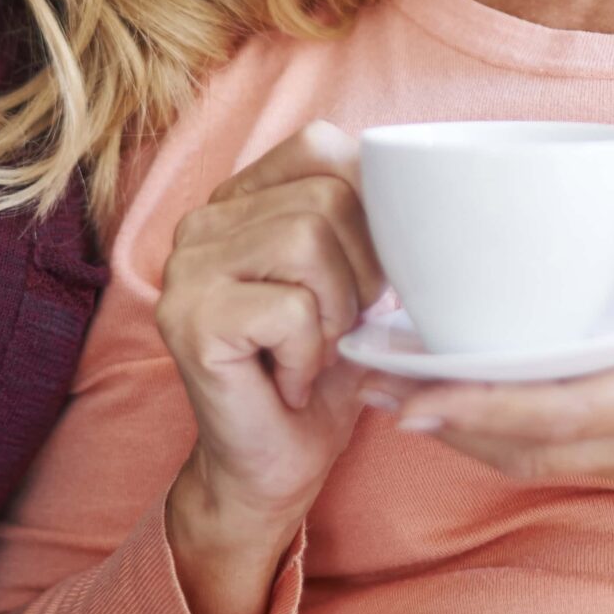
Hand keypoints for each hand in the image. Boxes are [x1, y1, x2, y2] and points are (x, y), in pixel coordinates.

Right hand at [156, 122, 384, 613]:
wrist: (269, 468)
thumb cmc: (320, 374)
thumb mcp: (356, 283)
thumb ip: (371, 223)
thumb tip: (427, 187)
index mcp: (240, 199)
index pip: (320, 145)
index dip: (371, 202)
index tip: (375, 272)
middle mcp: (201, 222)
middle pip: (325, 199)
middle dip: (362, 273)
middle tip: (343, 330)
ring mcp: (186, 268)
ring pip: (308, 241)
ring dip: (337, 313)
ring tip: (317, 351)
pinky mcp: (188, 318)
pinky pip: (291, 308)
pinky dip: (312, 354)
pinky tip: (292, 381)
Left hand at [378, 158, 613, 500]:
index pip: (552, 410)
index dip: (474, 406)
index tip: (410, 395)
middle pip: (526, 447)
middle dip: (447, 422)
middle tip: (376, 389)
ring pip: (546, 462)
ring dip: (477, 436)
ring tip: (413, 400)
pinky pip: (576, 463)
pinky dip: (522, 442)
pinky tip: (495, 411)